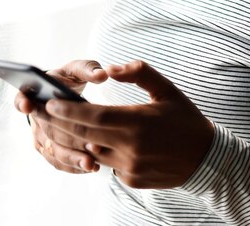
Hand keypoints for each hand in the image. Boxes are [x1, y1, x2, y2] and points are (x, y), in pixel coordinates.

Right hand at [14, 59, 107, 173]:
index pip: (21, 98)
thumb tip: (102, 75)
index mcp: (35, 92)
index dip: (22, 102)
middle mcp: (34, 117)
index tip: (28, 105)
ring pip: (52, 151)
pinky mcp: (48, 150)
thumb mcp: (77, 69)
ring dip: (72, 158)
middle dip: (67, 139)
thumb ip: (89, 69)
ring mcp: (39, 136)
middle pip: (46, 130)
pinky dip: (73, 166)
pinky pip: (58, 162)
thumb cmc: (69, 79)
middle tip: (91, 145)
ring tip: (91, 162)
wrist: (65, 94)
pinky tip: (90, 167)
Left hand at [44, 60, 214, 188]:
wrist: (206, 158)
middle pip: (85, 136)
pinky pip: (107, 163)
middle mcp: (131, 148)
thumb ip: (138, 73)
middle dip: (61, 123)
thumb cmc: (184, 117)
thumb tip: (110, 69)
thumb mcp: (166, 88)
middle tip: (43, 111)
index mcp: (138, 123)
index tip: (51, 102)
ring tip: (62, 123)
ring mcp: (130, 168)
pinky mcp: (131, 180)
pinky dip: (99, 150)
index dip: (69, 111)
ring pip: (92, 151)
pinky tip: (95, 138)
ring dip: (78, 138)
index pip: (94, 117)